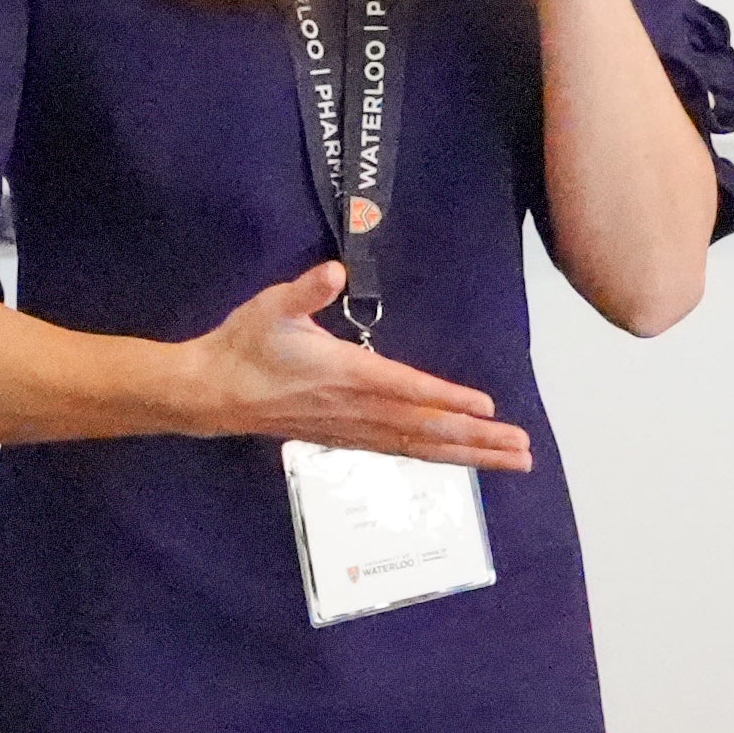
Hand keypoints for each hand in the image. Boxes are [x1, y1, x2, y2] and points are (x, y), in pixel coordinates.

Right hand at [166, 260, 529, 471]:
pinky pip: (400, 452)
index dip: (447, 400)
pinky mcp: (345, 438)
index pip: (406, 390)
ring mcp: (352, 429)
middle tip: (524, 450)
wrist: (210, 393)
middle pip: (426, 429)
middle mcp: (356, 409)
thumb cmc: (244, 344)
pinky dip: (436, 458)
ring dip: (468, 455)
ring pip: (420, 447)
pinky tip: (462, 462)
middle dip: (478, 440)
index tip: (487, 408)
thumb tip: (330, 270)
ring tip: (511, 460)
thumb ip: (304, 291)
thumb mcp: (271, 307)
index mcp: (344, 375)